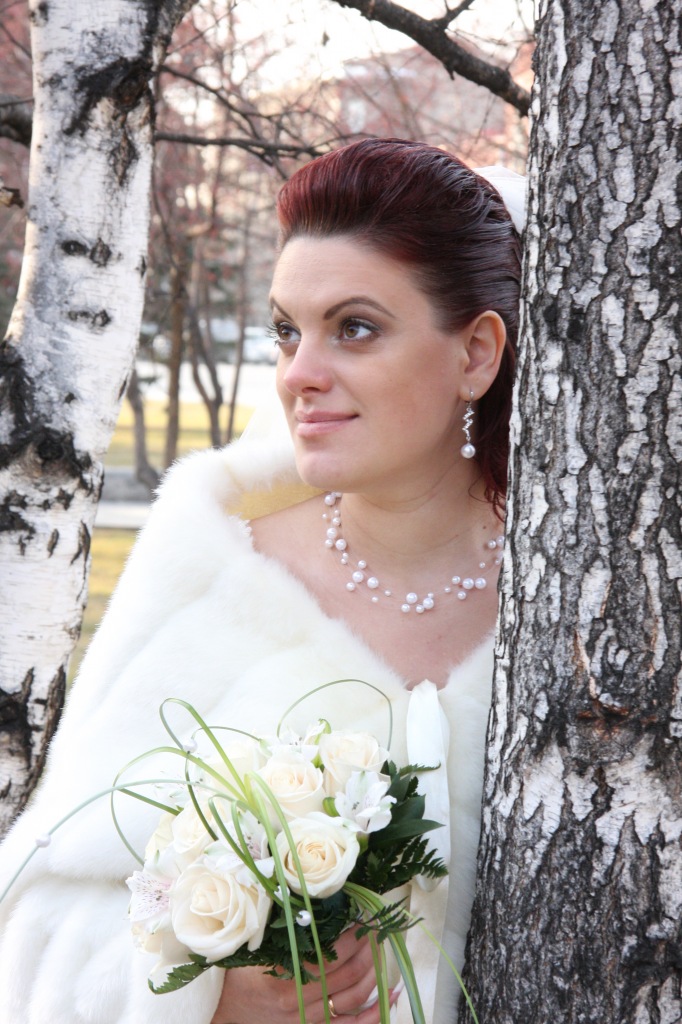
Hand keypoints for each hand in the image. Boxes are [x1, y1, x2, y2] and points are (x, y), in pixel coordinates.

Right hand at [210, 926, 399, 1023]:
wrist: (221, 1014)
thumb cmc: (236, 976)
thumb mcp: (252, 949)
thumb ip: (280, 930)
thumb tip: (310, 901)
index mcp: (282, 977)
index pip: (329, 954)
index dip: (352, 935)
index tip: (363, 915)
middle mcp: (298, 1002)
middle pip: (347, 975)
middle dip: (368, 949)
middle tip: (377, 927)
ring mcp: (307, 1020)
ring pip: (353, 999)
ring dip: (374, 972)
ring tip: (382, 949)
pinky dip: (375, 1014)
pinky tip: (390, 995)